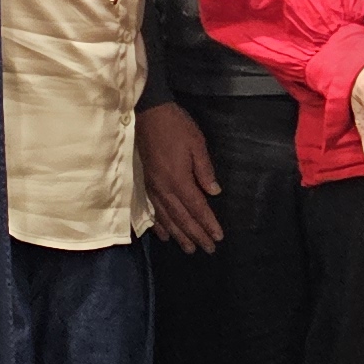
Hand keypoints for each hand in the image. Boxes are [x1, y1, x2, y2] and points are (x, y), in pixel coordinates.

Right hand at [139, 102, 223, 250]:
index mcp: (179, 180)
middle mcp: (164, 188)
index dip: (208, 224)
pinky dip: (159, 225)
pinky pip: (152, 210)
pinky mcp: (145, 183)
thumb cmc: (176, 127)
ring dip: (179, 235)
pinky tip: (164, 235)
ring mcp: (152, 187)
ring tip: (189, 249)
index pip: (197, 207)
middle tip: (208, 250)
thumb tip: (214, 192)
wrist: (148, 114)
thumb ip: (205, 170)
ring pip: (166, 218)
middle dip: (196, 235)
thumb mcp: (197, 144)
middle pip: (182, 218)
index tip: (218, 237)